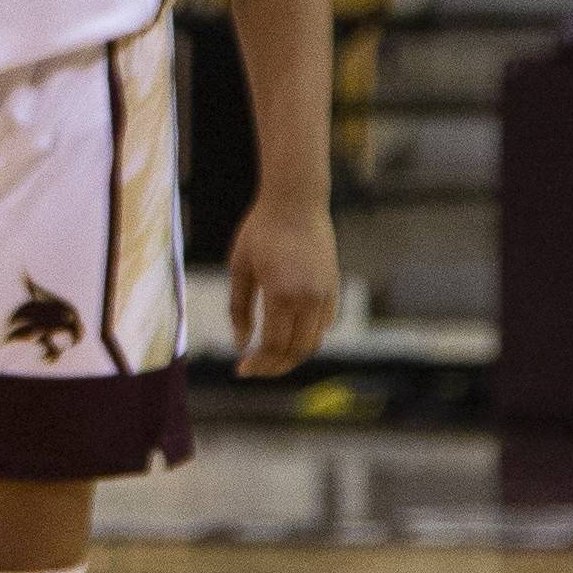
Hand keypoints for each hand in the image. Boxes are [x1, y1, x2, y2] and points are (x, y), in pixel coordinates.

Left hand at [225, 192, 338, 377]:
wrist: (296, 203)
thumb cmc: (261, 231)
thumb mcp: (240, 267)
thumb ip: (238, 308)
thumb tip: (240, 344)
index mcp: (283, 293)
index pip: (274, 345)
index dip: (259, 363)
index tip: (241, 370)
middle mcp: (310, 299)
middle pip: (296, 351)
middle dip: (275, 367)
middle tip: (254, 369)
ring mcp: (326, 296)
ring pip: (313, 343)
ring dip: (291, 356)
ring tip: (268, 358)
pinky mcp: (334, 290)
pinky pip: (323, 326)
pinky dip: (306, 338)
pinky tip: (287, 336)